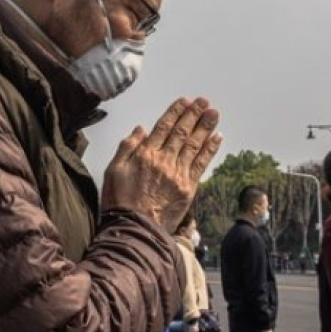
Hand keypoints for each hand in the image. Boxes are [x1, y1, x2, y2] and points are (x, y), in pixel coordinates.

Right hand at [101, 98, 222, 231]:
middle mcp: (164, 160)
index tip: (185, 101)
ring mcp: (178, 174)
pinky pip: (201, 164)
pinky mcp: (188, 188)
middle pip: (181, 132)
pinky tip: (217, 137)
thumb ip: (127, 148)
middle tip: (204, 101)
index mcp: (144, 154)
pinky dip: (210, 149)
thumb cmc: (119, 202)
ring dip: (205, 127)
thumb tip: (141, 129)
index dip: (175, 112)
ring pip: (194, 145)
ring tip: (214, 113)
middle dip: (194, 115)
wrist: (134, 229)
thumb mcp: (113, 171)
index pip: (163, 127)